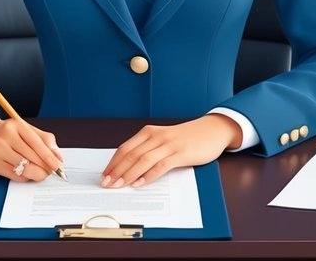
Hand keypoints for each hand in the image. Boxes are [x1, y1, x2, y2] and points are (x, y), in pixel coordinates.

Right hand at [0, 116, 63, 181]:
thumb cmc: (4, 132)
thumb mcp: (23, 129)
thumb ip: (43, 139)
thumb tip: (58, 156)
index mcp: (16, 125)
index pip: (38, 143)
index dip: (50, 157)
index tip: (58, 165)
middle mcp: (6, 136)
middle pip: (33, 157)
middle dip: (45, 167)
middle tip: (52, 172)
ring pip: (25, 168)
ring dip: (37, 174)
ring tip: (42, 174)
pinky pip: (15, 175)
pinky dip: (25, 177)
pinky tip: (28, 174)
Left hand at [101, 113, 241, 187]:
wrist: (211, 130)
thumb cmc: (186, 137)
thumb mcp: (163, 139)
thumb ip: (148, 149)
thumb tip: (128, 167)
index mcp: (149, 132)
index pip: (125, 148)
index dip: (113, 163)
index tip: (104, 175)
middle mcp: (156, 136)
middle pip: (131, 155)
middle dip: (116, 170)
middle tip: (107, 184)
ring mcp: (169, 144)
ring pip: (143, 160)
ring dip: (128, 174)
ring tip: (119, 185)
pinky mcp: (181, 153)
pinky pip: (161, 165)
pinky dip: (149, 175)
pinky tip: (140, 183)